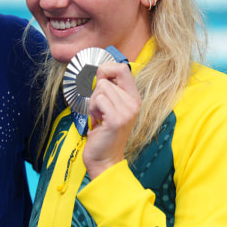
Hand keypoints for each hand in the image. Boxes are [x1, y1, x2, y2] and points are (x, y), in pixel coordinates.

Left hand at [83, 61, 140, 179]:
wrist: (104, 158)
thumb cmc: (103, 131)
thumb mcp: (109, 106)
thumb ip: (108, 88)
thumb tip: (100, 70)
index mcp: (134, 97)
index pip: (123, 68)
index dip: (106, 70)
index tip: (99, 83)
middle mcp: (133, 102)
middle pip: (106, 79)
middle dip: (95, 92)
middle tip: (99, 109)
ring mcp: (127, 111)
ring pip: (100, 89)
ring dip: (93, 103)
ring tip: (99, 117)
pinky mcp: (117, 119)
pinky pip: (98, 100)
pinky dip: (92, 110)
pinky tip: (97, 122)